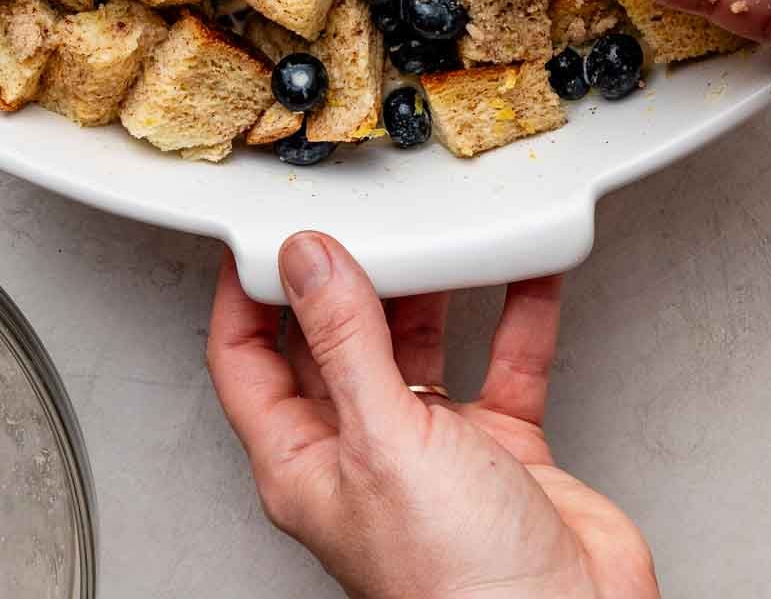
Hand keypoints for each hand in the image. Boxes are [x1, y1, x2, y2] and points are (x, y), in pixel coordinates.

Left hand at [207, 232, 657, 598]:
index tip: (264, 229)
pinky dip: (517, 308)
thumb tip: (305, 261)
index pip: (247, 361)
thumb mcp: (386, 444)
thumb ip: (346, 343)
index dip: (246, 293)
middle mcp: (365, 452)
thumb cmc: (459, 590)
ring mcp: (435, 450)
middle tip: (358, 211)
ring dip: (432, 282)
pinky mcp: (502, 448)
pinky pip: (505, 357)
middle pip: (337, 338)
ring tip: (435, 226)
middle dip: (347, 272)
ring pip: (419, 340)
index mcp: (306, 462)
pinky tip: (523, 264)